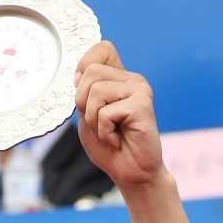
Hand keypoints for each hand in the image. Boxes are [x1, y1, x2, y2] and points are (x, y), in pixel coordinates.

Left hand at [74, 42, 164, 190]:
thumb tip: (79, 74)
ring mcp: (139, 89)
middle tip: (98, 124)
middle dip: (83, 103)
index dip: (85, 66)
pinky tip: (117, 140)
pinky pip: (106, 112)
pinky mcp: (142, 104)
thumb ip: (84, 94)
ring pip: (96, 91)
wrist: (131, 173)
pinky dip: (104, 132)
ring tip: (108, 133)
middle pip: (91, 72)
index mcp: (119, 78)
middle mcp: (131, 79)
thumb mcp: (87, 116)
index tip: (86, 96)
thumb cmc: (109, 148)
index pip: (102, 49)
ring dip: (94, 120)